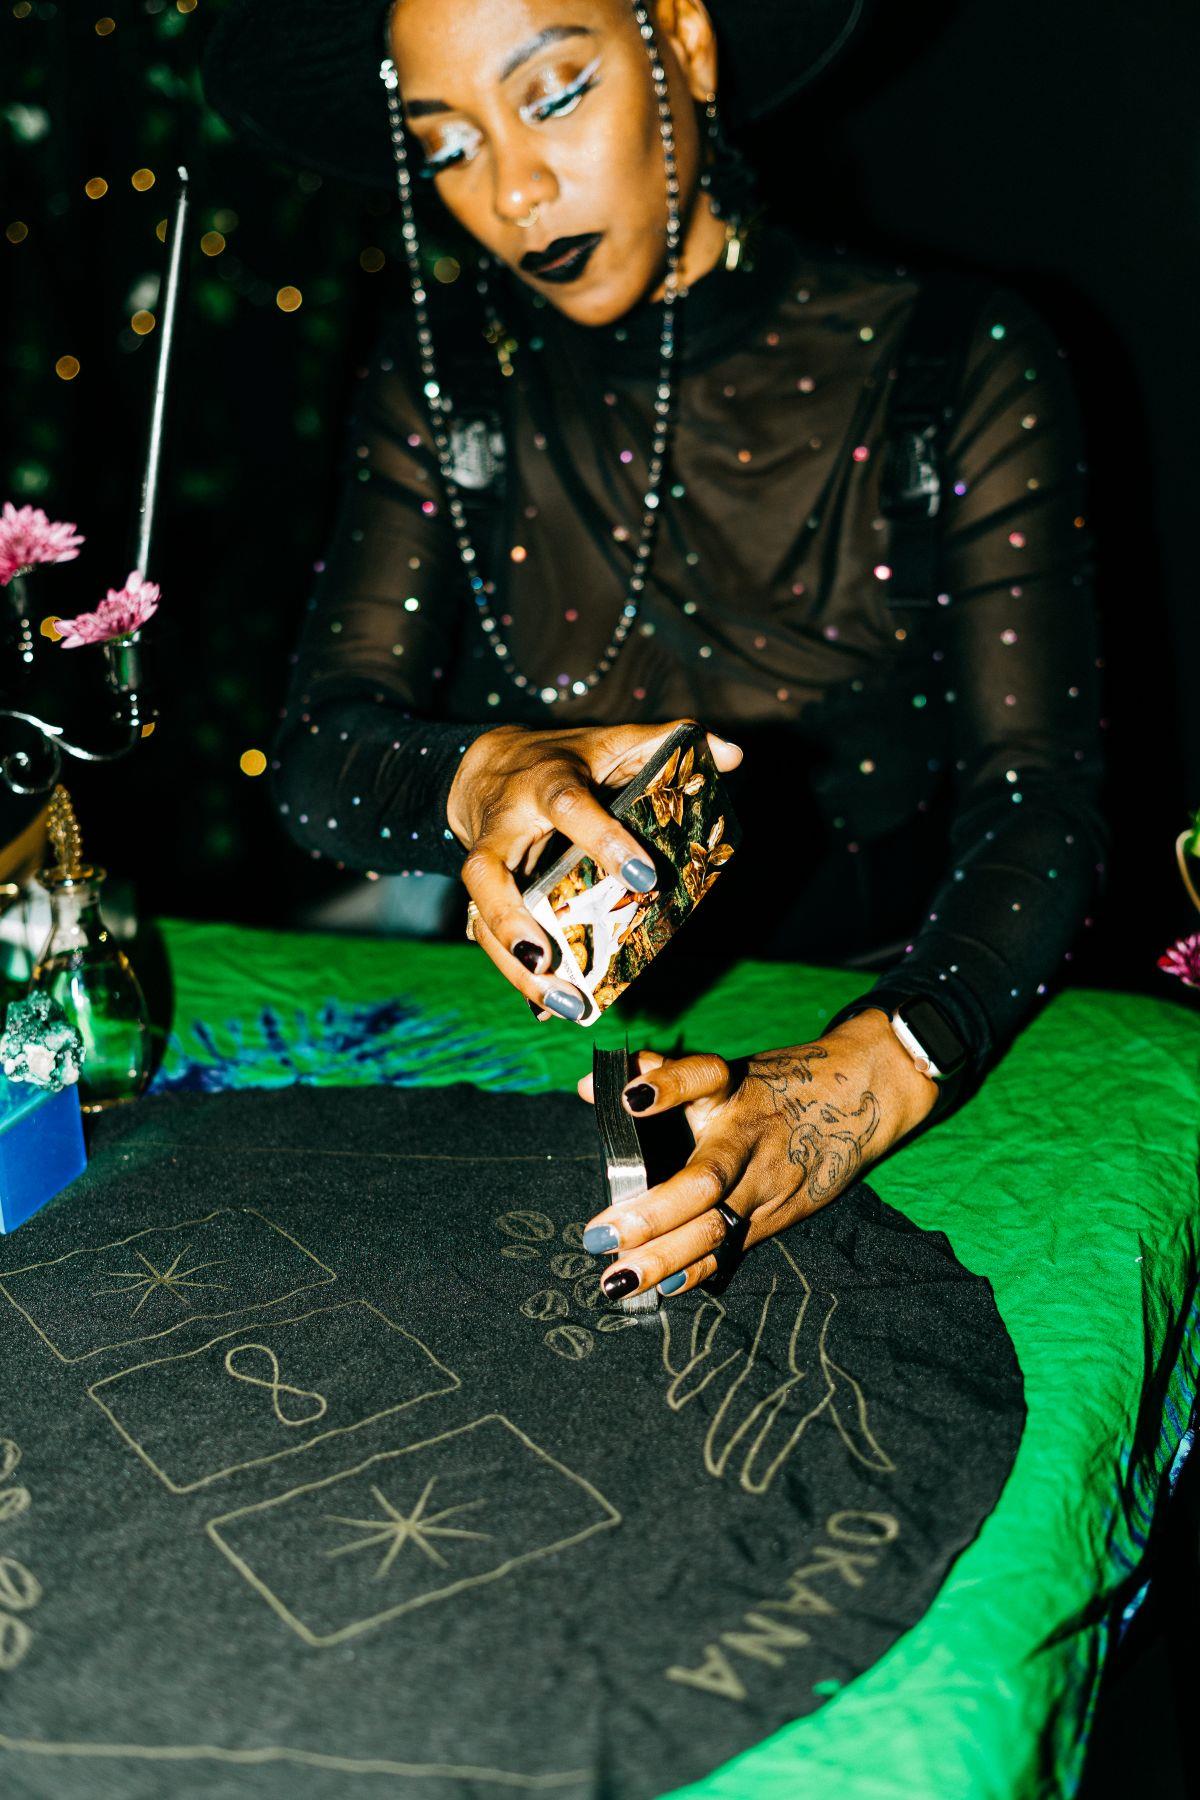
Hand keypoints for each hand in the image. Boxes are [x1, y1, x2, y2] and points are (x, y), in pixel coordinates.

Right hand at [447, 719, 741, 1020]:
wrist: (483, 766)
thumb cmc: (563, 758)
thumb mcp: (611, 741)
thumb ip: (665, 742)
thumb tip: (732, 755)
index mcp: (546, 784)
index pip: (569, 807)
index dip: (604, 840)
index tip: (645, 878)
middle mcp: (505, 825)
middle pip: (486, 872)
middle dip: (509, 917)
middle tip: (546, 960)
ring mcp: (486, 863)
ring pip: (479, 915)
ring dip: (512, 966)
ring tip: (559, 1004)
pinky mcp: (481, 895)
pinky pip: (486, 937)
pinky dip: (515, 976)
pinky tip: (548, 1010)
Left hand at [576, 1010, 938, 1298]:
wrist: (859, 1094)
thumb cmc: (769, 1084)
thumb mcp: (725, 1070)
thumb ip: (658, 1075)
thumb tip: (588, 1087)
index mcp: (730, 1089)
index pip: (700, 1076)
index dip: (667, 1085)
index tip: (629, 1099)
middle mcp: (748, 1136)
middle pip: (704, 1178)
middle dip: (652, 1213)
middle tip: (599, 1236)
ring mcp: (766, 1181)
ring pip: (716, 1226)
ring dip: (665, 1257)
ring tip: (617, 1278)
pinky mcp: (779, 1214)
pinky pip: (732, 1248)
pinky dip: (698, 1271)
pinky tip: (665, 1288)